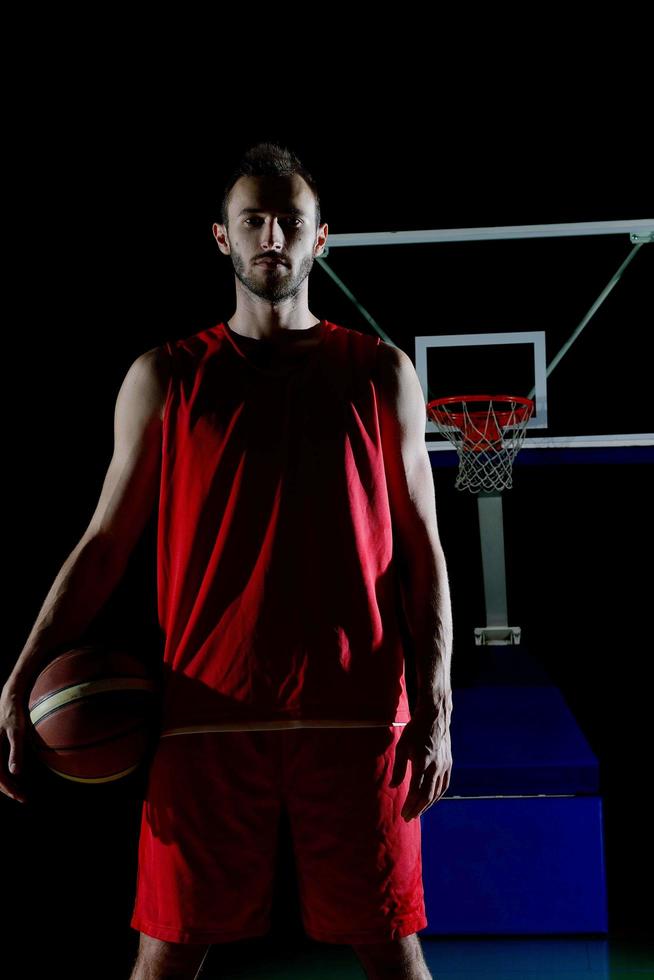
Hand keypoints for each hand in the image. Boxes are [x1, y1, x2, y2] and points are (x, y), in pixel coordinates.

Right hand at [0, 683, 29, 803]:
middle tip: (23, 798)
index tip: (21, 797)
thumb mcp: (17, 732)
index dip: (9, 789)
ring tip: (19, 792)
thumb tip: (16, 773)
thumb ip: (15, 752)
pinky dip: (5, 776)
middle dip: (9, 790)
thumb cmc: (14, 714)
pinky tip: (15, 779)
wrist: (9, 700)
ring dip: (6, 785)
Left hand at [389, 705, 452, 820]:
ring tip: (418, 811)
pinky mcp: (449, 763)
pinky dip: (437, 795)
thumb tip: (393, 786)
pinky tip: (431, 799)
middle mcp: (435, 767)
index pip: (417, 791)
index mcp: (422, 763)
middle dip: (418, 809)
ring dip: (427, 805)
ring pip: (437, 792)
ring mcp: (444, 766)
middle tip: (409, 818)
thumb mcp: (402, 747)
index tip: (403, 814)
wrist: (434, 717)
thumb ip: (398, 769)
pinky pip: (444, 785)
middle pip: (428, 795)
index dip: (410, 805)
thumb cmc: (415, 731)